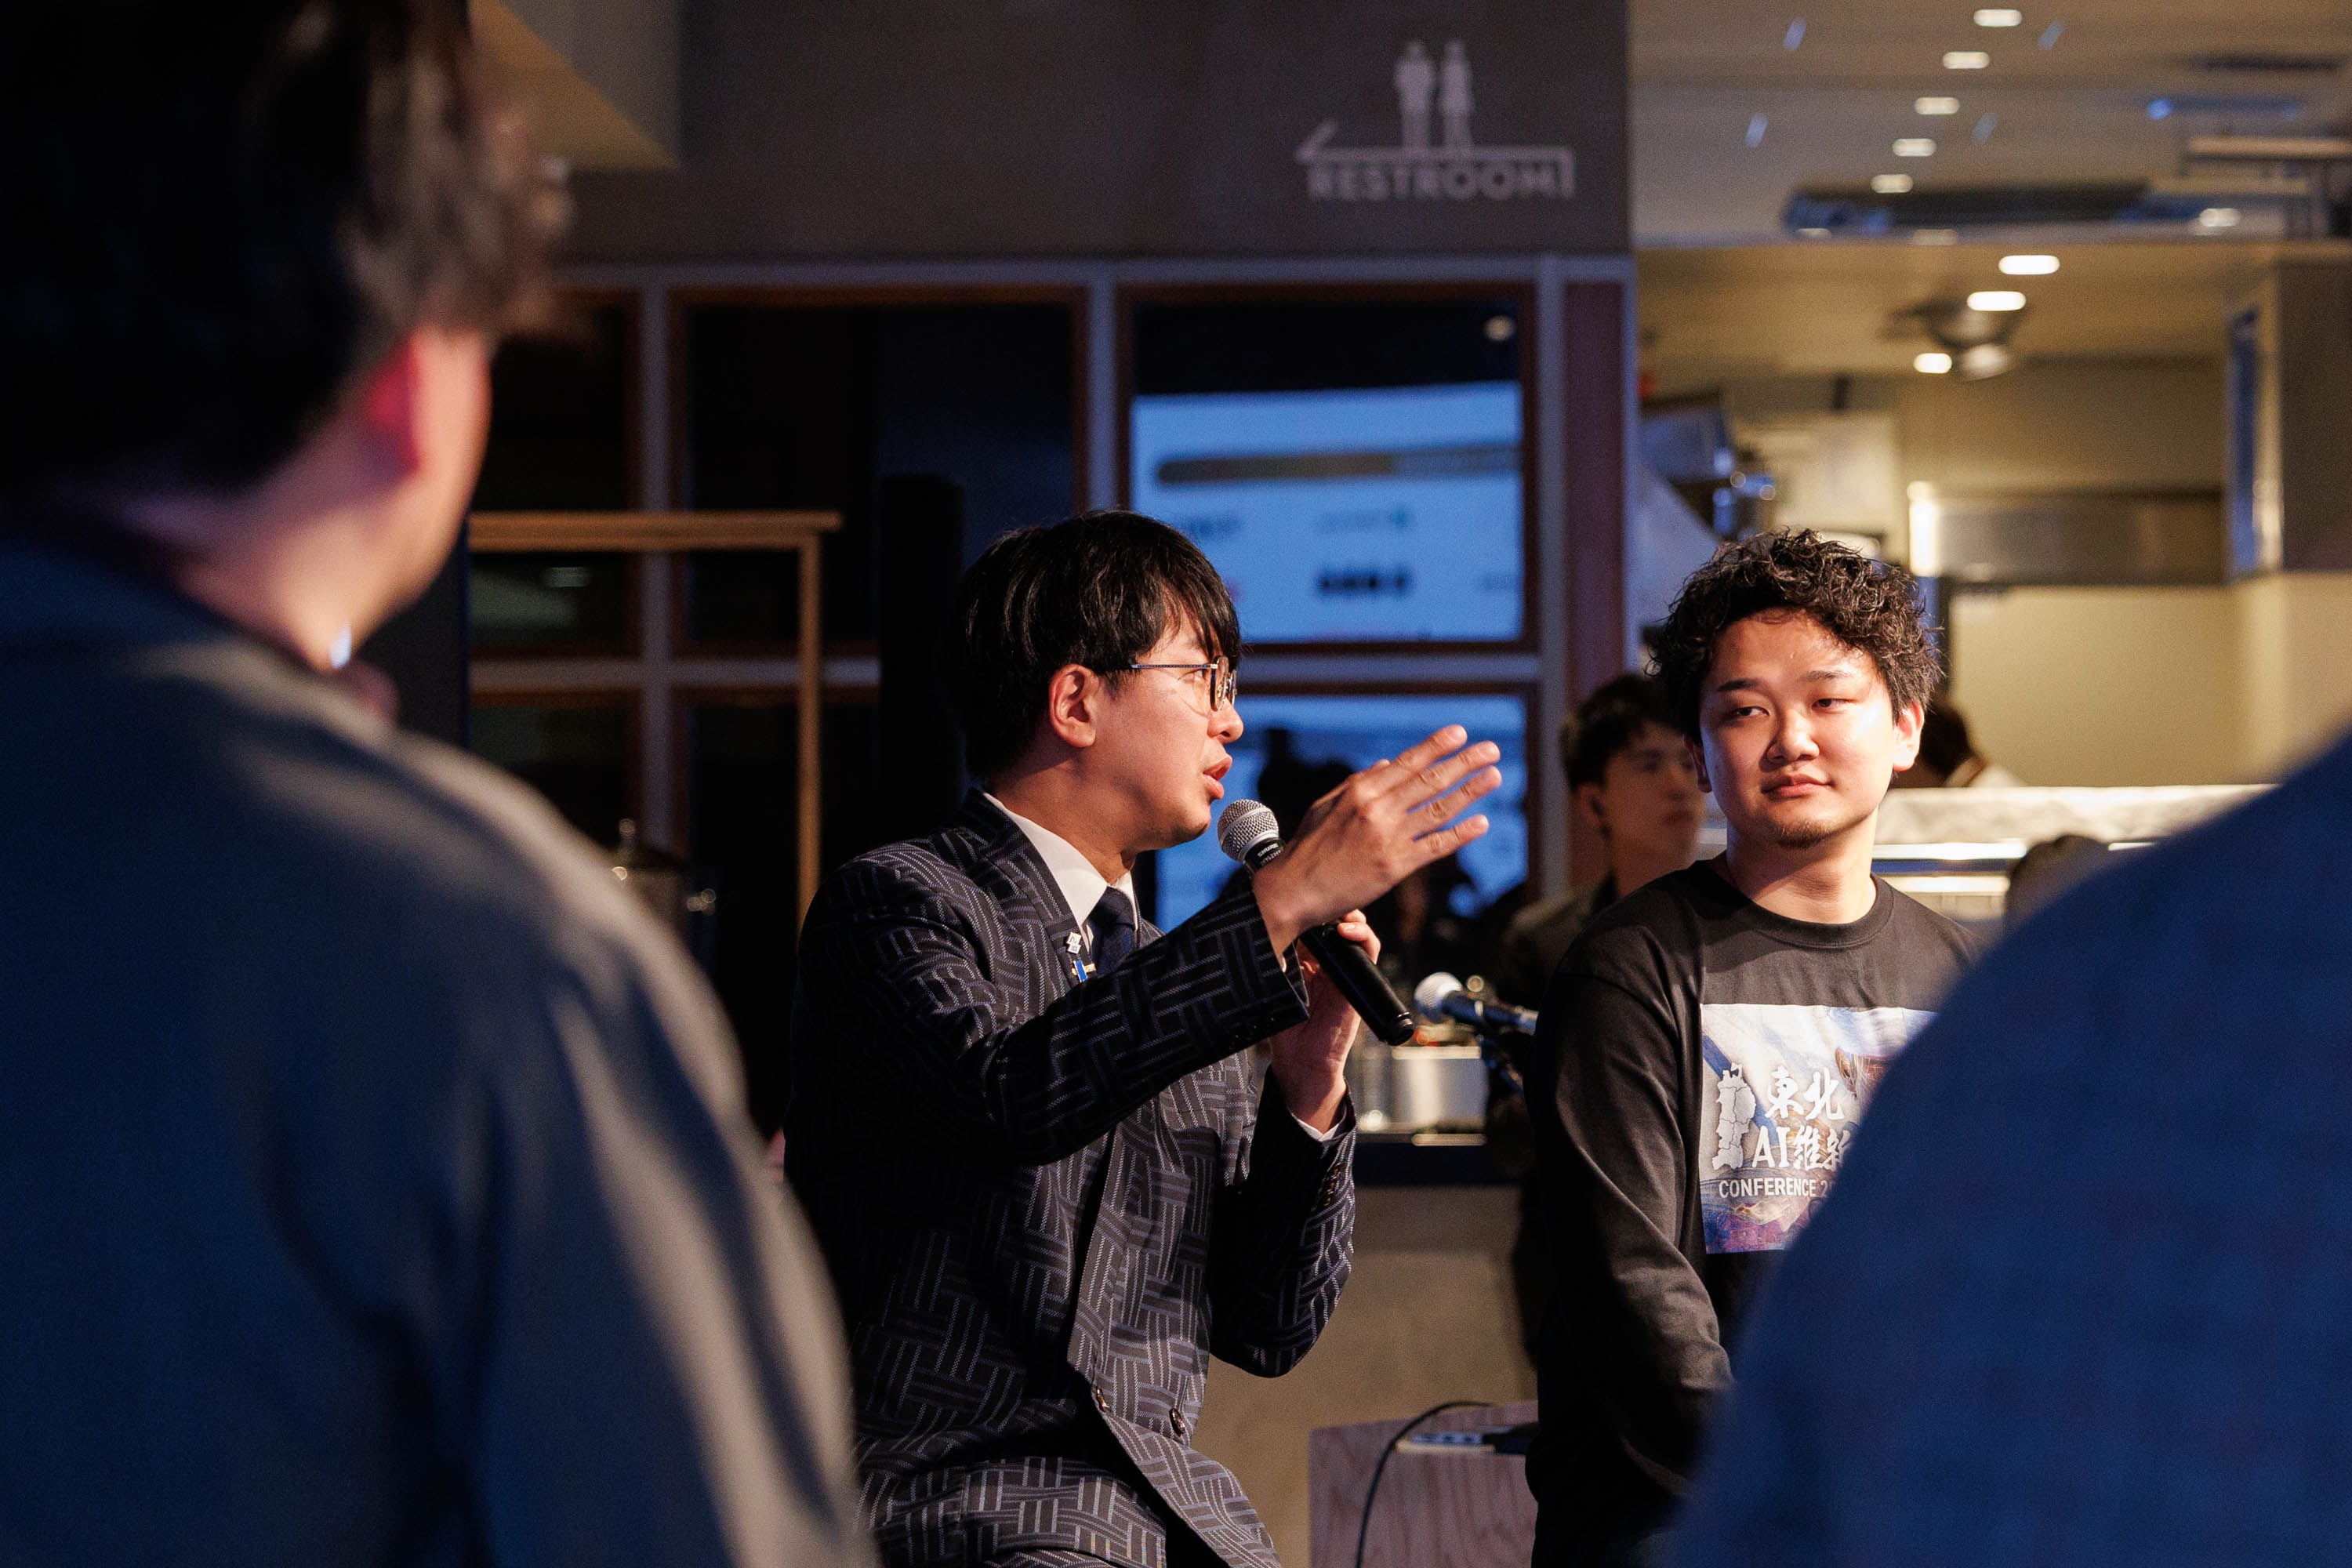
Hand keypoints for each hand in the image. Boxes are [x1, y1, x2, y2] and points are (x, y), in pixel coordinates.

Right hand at [1251, 725, 1500, 954]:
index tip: (1459, 733)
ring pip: (1438, 809)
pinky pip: (1435, 845)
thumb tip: (1388, 764)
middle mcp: (1376, 809)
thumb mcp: (1326, 805)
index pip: (1406, 762)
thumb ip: (1358, 783)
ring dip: (1470, 791)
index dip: (1436, 746)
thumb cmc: (1308, 847)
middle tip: (1491, 749)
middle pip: (1429, 780)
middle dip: (1464, 762)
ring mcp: (1388, 837)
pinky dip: (1461, 833)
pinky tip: (1480, 822)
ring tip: (1493, 776)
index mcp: (1360, 790)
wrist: (1294, 889)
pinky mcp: (1395, 866)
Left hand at [1269, 911, 1378, 1132]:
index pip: (1312, 920)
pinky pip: (1368, 949)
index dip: (1309, 904)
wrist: (1303, 1059)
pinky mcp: (1358, 979)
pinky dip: (1363, 935)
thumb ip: (1279, 958)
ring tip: (1337, 910)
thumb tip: (1270, 922)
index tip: (1299, 891)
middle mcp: (1326, 957)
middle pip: (1335, 918)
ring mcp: (1344, 966)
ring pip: (1355, 927)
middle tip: (1320, 893)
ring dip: (1349, 914)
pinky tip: (1347, 930)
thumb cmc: (1285, 1026)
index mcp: (1304, 956)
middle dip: (1332, 902)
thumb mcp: (1277, 984)